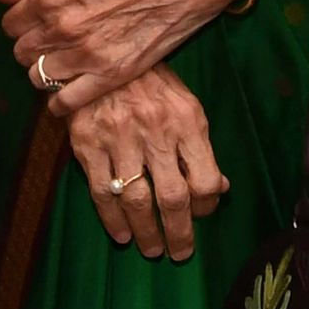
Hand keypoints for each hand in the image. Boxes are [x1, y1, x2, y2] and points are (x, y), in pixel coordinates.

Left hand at [0, 0, 251, 115]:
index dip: (21, 22)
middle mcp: (62, 26)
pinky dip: (59, 103)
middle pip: (22, 51)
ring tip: (62, 63)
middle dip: (31, 46)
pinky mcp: (110, 75)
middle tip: (50, 42)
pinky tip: (66, 94)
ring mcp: (85, 54)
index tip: (34, 23)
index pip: (11, 22)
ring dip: (45, 71)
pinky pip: (66, 102)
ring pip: (38, 77)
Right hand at [61, 65, 228, 260]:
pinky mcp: (87, 144)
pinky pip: (100, 192)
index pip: (205, 178)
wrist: (101, 55)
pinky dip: (112, 219)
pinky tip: (122, 235)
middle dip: (179, 232)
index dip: (207, 205)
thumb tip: (220, 188)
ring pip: (136, 200)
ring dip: (146, 233)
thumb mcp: (187, 106)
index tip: (202, 214)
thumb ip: (200, 148)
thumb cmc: (152, 85)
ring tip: (153, 249)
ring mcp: (118, 138)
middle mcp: (154, 131)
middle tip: (180, 253)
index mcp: (186, 120)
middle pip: (172, 196)